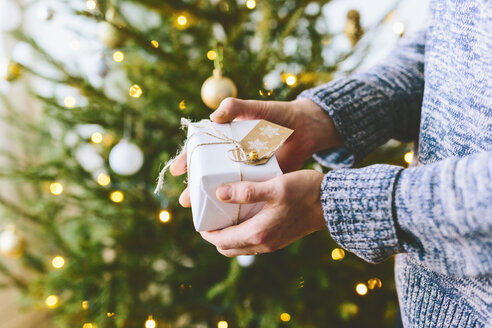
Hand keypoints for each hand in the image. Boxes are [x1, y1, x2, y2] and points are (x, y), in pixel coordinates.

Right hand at [170, 97, 341, 206]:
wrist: (305, 128)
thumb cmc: (278, 114)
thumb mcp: (256, 109)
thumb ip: (236, 107)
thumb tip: (214, 116)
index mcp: (226, 136)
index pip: (201, 148)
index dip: (188, 159)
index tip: (178, 170)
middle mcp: (232, 154)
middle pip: (208, 171)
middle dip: (195, 186)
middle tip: (185, 201)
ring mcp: (245, 168)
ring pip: (224, 184)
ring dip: (212, 197)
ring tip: (200, 211)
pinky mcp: (260, 179)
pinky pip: (244, 192)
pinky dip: (235, 202)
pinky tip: (227, 214)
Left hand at [199, 170, 325, 256]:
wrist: (333, 204)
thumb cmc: (305, 192)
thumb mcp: (275, 187)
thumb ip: (247, 191)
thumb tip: (219, 194)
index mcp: (258, 233)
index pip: (222, 242)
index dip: (207, 232)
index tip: (200, 219)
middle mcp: (264, 244)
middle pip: (229, 248)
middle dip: (216, 236)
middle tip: (211, 216)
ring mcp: (273, 243)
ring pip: (241, 247)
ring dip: (229, 236)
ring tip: (225, 214)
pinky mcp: (280, 239)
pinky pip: (253, 242)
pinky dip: (243, 234)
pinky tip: (245, 214)